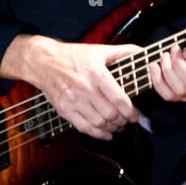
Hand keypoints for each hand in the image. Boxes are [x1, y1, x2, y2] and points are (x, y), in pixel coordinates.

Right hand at [0, 34, 141, 139]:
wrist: (43, 62)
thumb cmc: (73, 56)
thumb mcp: (99, 50)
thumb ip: (123, 51)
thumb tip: (142, 52)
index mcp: (96, 73)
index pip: (118, 98)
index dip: (130, 111)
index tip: (135, 114)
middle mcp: (85, 88)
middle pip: (110, 113)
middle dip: (123, 121)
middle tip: (128, 120)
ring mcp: (73, 100)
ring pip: (99, 122)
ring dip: (113, 128)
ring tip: (119, 126)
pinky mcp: (64, 109)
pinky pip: (84, 127)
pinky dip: (98, 134)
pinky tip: (106, 134)